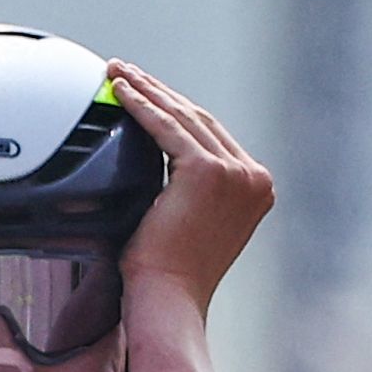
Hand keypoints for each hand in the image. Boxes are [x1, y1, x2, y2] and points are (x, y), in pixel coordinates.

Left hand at [106, 60, 273, 316]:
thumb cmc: (165, 275)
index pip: (211, 135)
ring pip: (183, 117)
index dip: (176, 108)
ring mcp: (235, 172)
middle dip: (160, 91)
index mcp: (254, 187)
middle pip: (199, 119)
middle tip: (126, 72)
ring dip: (147, 90)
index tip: (147, 91)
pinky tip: (120, 91)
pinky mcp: (208, 171)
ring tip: (116, 73)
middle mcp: (252, 176)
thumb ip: (188, 190)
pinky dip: (141, 105)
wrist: (167, 299)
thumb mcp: (186, 222)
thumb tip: (159, 164)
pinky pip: (166, 128)